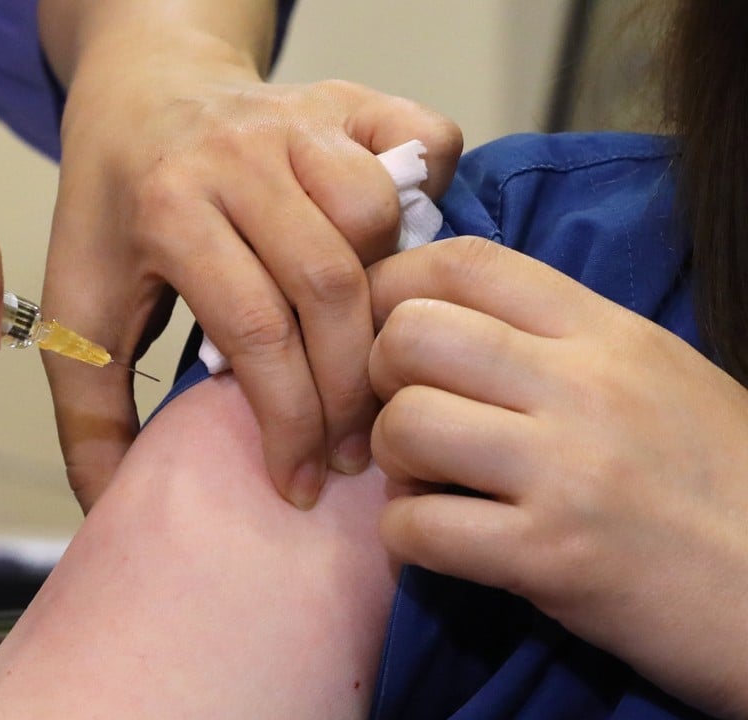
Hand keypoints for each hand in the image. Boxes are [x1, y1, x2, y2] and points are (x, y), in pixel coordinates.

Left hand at [42, 49, 460, 510]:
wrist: (142, 97)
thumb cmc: (113, 214)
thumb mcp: (78, 311)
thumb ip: (90, 413)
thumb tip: (113, 509)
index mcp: (169, 207)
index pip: (256, 329)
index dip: (288, 420)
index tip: (300, 483)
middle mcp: (240, 154)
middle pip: (329, 287)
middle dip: (349, 389)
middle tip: (351, 452)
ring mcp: (300, 118)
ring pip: (377, 222)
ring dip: (385, 302)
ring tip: (363, 360)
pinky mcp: (348, 98)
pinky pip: (424, 143)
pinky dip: (430, 198)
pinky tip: (398, 254)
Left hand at [367, 236, 747, 717]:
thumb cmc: (714, 480)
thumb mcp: (652, 374)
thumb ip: (555, 338)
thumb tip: (440, 315)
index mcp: (606, 332)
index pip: (466, 262)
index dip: (395, 284)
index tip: (385, 326)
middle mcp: (584, 386)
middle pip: (411, 334)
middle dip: (380, 376)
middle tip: (404, 415)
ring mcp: (567, 471)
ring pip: (405, 424)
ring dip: (391, 460)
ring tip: (425, 482)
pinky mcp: (551, 557)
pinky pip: (418, 526)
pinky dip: (405, 536)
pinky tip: (436, 541)